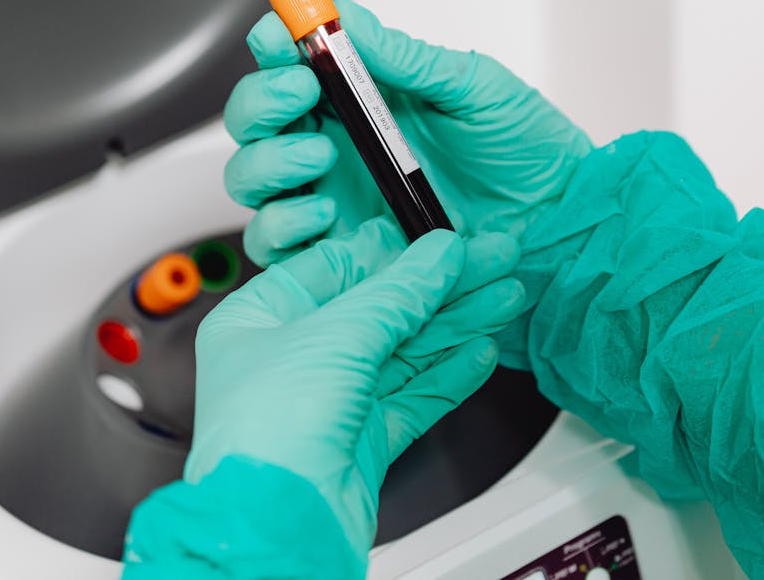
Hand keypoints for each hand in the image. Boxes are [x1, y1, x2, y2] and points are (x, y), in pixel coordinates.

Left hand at [183, 218, 525, 557]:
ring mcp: (327, 401)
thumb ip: (397, 293)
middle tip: (492, 261)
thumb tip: (437, 255)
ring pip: (404, 352)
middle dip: (442, 286)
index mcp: (260, 318)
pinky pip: (412, 398)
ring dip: (456, 323)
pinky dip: (448, 374)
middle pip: (380, 309)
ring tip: (503, 298)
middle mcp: (291, 357)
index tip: (440, 237)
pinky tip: (479, 352)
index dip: (393, 250)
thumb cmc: (266, 435)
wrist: (276, 526)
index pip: (335, 268)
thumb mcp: (337, 335)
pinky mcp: (359, 441)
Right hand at [222, 0, 591, 265]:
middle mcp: (338, 147)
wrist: (561, 221)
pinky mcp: (341, 253)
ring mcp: (334, 200)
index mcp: (362, 99)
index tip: (282, 38)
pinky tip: (325, 212)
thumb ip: (405, 57)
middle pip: (253, 122)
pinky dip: (283, 224)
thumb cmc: (526, 152)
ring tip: (321, 155)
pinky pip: (277, 244)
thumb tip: (346, 16)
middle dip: (261, 102)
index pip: (291, 65)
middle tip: (301, 93)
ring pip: (251, 180)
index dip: (274, 47)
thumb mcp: (472, 88)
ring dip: (267, 162)